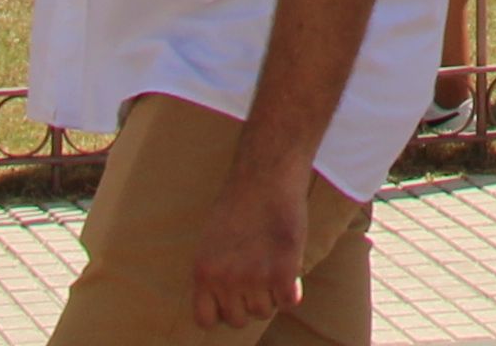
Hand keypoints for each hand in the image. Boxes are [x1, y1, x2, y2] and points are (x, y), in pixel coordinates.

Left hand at [186, 153, 316, 330]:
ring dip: (271, 296)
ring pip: (265, 311)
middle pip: (238, 319)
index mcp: (203, 272)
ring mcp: (255, 278)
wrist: (266, 176)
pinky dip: (292, 291)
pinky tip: (290, 272)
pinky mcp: (284, 272)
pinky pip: (289, 302)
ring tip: (273, 270)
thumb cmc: (238, 202)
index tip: (231, 299)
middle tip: (257, 281)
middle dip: (248, 303)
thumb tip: (222, 298)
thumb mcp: (209, 239)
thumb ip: (214, 272)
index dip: (221, 311)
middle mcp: (226, 280)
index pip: (205, 320)